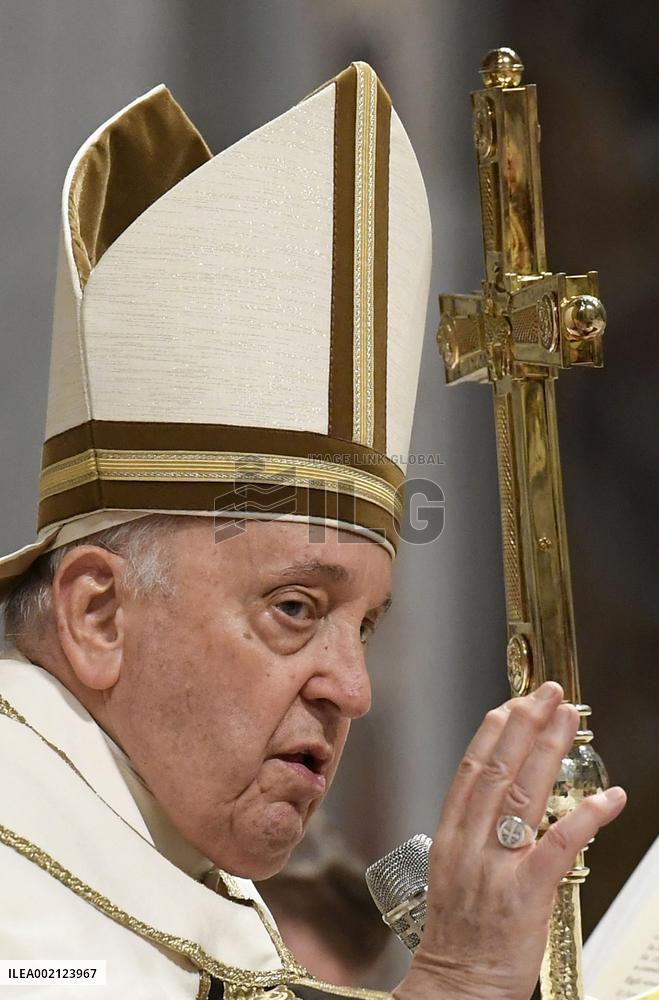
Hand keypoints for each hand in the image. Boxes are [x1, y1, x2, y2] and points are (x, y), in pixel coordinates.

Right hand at [395, 682, 625, 999]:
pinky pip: (558, 844)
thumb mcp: (452, 873)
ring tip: (568, 719)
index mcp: (449, 837)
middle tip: (546, 693)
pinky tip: (608, 798)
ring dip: (548, 750)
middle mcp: (469, 844)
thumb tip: (500, 801)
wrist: (456, 988)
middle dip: (524, 725)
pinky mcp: (526, 894)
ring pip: (522, 794)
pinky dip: (584, 816)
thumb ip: (472, 835)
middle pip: (497, 770)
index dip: (493, 732)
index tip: (512, 703)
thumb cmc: (459, 936)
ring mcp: (496, 867)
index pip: (470, 770)